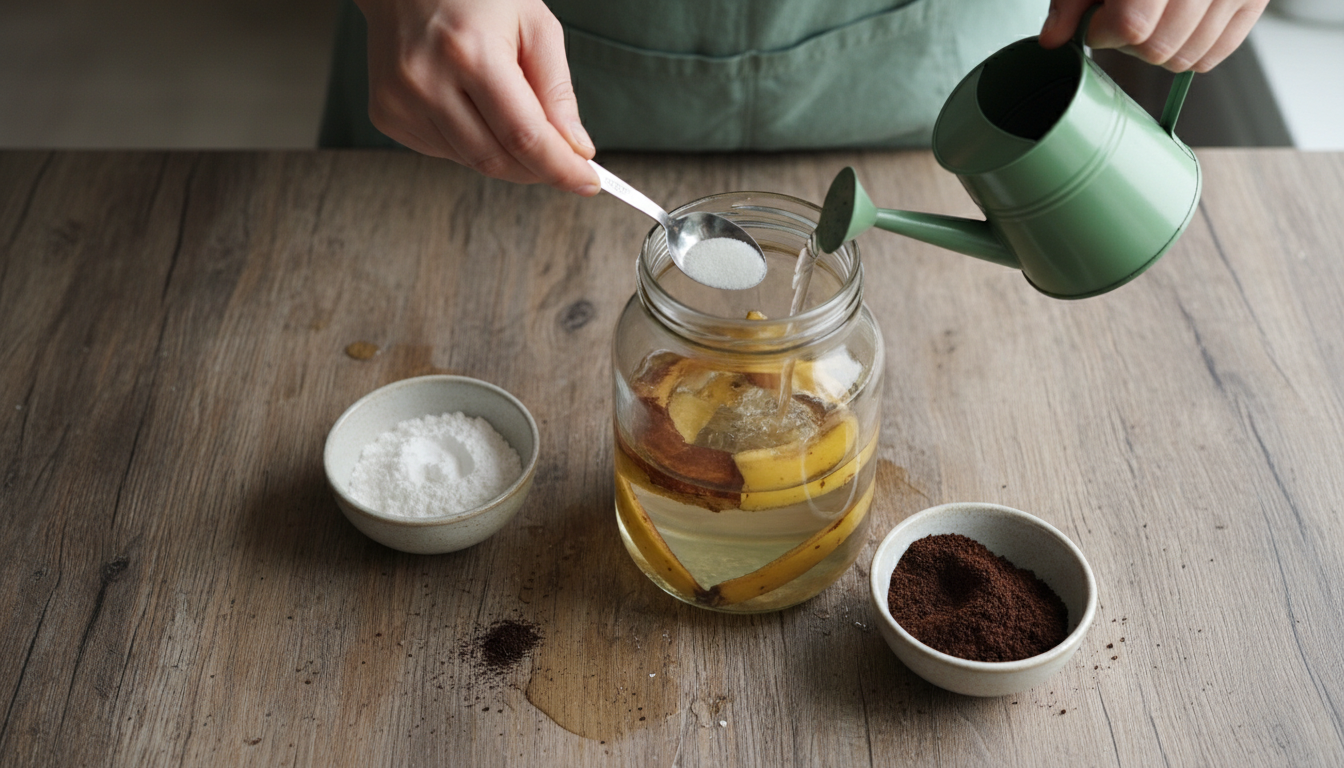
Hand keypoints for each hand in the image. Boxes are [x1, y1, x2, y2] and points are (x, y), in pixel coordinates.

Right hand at [355, 0, 599, 193]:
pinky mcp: (387, 115)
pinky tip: (474, 108)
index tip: (588, 182)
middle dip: (539, 169)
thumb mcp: (534, 25)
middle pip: (497, 159)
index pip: (523, 136)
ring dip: (507, 156)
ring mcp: (401, 102)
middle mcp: (428, 81)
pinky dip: (474, 143)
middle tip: (564, 162)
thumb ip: (557, 90)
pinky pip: (446, 152)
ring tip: (511, 112)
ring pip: (472, 162)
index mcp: (469, 53)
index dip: (560, 168)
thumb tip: (575, 150)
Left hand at [1039, 0, 1267, 71]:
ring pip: (1187, 57)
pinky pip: (1216, 52)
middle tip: (1123, 18)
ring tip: (1151, 18)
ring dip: (1158, 50)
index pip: (1132, 24)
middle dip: (1130, 43)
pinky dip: (1190, 51)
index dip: (1104, 29)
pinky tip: (1175, 27)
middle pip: (1159, 47)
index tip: (1098, 19)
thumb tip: (1053, 38)